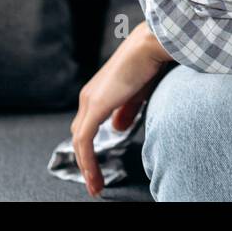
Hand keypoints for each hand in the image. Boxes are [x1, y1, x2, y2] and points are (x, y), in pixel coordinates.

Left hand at [69, 21, 173, 197]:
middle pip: (79, 135)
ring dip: (85, 165)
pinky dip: (88, 161)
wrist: (151, 44)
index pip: (88, 126)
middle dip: (85, 160)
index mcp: (99, 92)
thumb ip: (127, 110)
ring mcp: (90, 101)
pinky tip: (94, 176)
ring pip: (79, 141)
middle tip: (95, 182)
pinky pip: (84, 141)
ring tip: (95, 186)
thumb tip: (118, 127)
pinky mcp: (95, 106)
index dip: (90, 148)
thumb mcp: (138, 93)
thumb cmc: (150, 62)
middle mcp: (90, 96)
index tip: (99, 168)